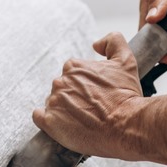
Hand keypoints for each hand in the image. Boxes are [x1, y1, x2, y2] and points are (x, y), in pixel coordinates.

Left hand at [32, 32, 147, 158]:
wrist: (127, 125)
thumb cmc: (126, 97)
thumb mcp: (126, 61)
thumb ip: (112, 41)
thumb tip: (96, 45)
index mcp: (73, 67)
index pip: (71, 74)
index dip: (84, 86)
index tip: (95, 95)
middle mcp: (59, 82)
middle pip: (62, 89)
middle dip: (74, 98)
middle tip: (91, 109)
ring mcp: (53, 102)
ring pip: (53, 104)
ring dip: (64, 110)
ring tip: (83, 120)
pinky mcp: (50, 122)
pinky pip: (40, 118)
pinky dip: (49, 120)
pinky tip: (63, 125)